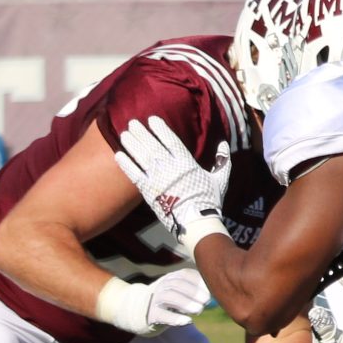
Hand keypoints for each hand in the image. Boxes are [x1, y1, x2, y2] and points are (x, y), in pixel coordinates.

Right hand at [94, 268, 210, 335]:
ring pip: (169, 298)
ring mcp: (154, 300)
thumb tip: (219, 296)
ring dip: (186, 303)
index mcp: (171, 278)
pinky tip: (187, 321)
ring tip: (198, 310)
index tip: (210, 291)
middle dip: (193, 292)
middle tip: (206, 302)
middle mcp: (162, 286)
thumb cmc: (168, 302)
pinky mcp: (150, 315)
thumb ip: (197, 291)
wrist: (138, 311)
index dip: (198, 282)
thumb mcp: (180, 291)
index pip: (185, 275)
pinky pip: (162, 315)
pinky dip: (175, 318)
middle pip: (177, 285)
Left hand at [112, 116, 230, 251]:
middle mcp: (170, 167)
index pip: (171, 140)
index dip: (161, 129)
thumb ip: (222, 161)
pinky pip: (134, 175)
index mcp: (187, 163)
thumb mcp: (220, 179)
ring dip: (132, 144)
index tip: (152, 120)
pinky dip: (126, 164)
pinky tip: (118, 155)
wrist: (195, 222)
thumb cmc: (209, 200)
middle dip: (142, 133)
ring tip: (124, 134)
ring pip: (142, 157)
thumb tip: (224, 145)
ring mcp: (158, 179)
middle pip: (152, 145)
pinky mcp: (148, 191)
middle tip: (132, 122)